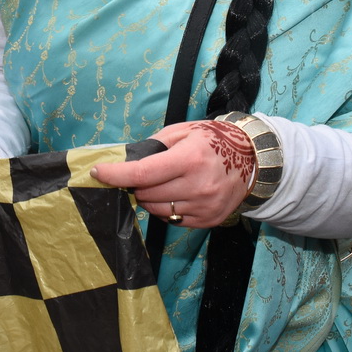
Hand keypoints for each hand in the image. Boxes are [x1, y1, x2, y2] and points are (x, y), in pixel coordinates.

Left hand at [91, 120, 254, 228]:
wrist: (253, 160)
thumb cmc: (214, 141)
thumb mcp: (185, 131)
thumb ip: (154, 144)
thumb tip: (125, 158)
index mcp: (189, 159)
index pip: (142, 173)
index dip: (115, 175)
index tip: (98, 173)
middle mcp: (196, 186)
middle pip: (146, 194)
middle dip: (136, 185)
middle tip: (143, 175)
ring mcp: (203, 207)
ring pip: (157, 210)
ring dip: (150, 198)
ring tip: (163, 183)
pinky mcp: (208, 221)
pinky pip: (173, 220)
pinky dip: (167, 209)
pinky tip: (178, 194)